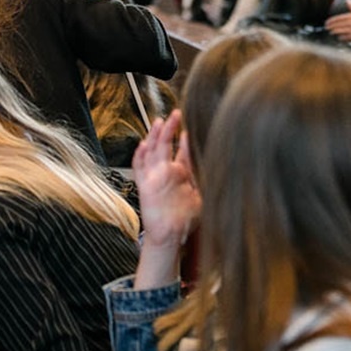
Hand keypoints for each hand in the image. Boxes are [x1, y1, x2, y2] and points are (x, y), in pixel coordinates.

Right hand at [133, 111, 201, 250]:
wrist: (171, 237)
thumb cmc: (186, 219)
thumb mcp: (200, 195)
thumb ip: (201, 178)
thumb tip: (211, 161)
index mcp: (180, 174)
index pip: (181, 152)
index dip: (183, 140)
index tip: (188, 128)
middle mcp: (165, 173)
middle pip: (165, 146)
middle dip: (169, 129)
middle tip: (175, 114)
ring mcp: (154, 178)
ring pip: (152, 152)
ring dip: (155, 136)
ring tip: (159, 122)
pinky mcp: (145, 186)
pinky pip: (139, 168)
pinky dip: (140, 156)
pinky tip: (144, 145)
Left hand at [325, 0, 350, 47]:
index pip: (339, 18)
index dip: (332, 20)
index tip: (327, 22)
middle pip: (338, 25)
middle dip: (331, 26)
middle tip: (326, 27)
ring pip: (340, 31)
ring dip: (334, 31)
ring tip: (330, 32)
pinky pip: (346, 37)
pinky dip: (341, 37)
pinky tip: (339, 37)